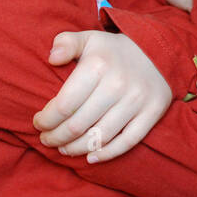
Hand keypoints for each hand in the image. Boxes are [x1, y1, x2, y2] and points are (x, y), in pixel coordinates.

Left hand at [35, 30, 172, 162]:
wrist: (158, 51)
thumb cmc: (113, 51)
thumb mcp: (88, 39)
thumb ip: (65, 43)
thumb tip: (52, 58)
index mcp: (97, 66)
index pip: (63, 105)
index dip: (45, 120)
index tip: (38, 123)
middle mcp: (117, 84)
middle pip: (78, 125)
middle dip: (55, 137)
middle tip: (47, 139)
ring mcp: (137, 100)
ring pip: (99, 137)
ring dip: (76, 149)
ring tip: (64, 148)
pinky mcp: (153, 112)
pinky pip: (127, 142)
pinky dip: (106, 154)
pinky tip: (90, 157)